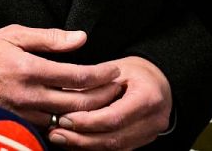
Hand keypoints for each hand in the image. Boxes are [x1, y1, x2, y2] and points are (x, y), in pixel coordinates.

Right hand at [0, 25, 121, 125]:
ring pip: (68, 119)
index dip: (101, 74)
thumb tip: (80, 38)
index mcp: (30, 68)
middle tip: (116, 88)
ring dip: (90, 112)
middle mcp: (29, 94)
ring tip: (103, 102)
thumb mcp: (14, 35)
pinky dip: (68, 122)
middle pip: (79, 103)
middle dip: (104, 96)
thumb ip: (49, 38)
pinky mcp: (20, 124)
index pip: (77, 76)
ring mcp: (25, 112)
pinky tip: (78, 114)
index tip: (114, 70)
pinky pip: (52, 128)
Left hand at [49, 56, 171, 149]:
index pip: (114, 117)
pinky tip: (73, 143)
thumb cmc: (131, 72)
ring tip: (60, 138)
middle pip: (114, 138)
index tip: (63, 119)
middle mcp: (154, 119)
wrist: (155, 81)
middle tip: (55, 133)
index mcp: (148, 96)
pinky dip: (93, 148)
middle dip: (81, 138)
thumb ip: (91, 84)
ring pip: (115, 149)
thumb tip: (60, 98)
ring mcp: (150, 134)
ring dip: (84, 146)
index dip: (87, 121)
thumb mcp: (112, 69)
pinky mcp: (142, 142)